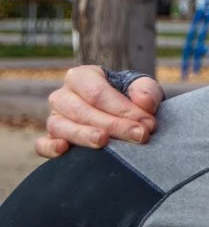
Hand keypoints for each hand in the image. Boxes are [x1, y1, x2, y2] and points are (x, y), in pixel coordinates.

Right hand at [39, 65, 159, 156]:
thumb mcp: (142, 87)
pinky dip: (49, 148)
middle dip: (112, 125)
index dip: (122, 109)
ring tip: (103, 141)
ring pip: (61, 126)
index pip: (97, 93)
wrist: (121, 111)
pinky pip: (42, 144)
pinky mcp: (51, 138)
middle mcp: (63, 96)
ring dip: (83, 135)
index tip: (147, 124)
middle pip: (81, 111)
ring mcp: (55, 117)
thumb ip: (146, 91)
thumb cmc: (129, 96)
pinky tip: (64, 149)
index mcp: (82, 77)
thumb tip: (144, 104)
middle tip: (140, 136)